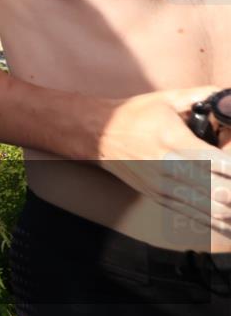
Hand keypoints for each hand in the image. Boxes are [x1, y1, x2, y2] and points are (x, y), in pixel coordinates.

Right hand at [97, 86, 230, 237]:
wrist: (97, 134)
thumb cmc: (133, 115)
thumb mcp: (166, 100)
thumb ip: (201, 96)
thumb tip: (228, 97)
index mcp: (172, 140)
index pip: (218, 162)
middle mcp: (168, 167)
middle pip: (220, 190)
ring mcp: (163, 186)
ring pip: (211, 208)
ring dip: (228, 204)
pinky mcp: (159, 197)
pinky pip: (195, 215)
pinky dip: (217, 218)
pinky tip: (227, 216)